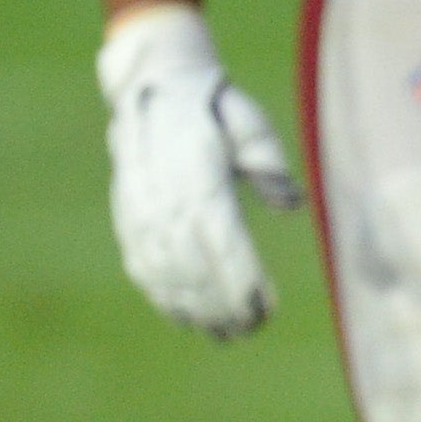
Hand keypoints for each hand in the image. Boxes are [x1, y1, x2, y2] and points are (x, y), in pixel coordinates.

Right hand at [95, 1, 302, 339]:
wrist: (152, 86)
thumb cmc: (214, 107)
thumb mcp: (246, 119)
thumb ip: (266, 158)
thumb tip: (292, 203)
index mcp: (197, 176)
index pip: (222, 240)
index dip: (243, 279)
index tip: (266, 307)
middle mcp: (164, 200)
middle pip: (196, 267)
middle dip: (225, 305)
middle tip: (253, 329)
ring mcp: (141, 213)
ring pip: (168, 275)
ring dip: (197, 310)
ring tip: (228, 334)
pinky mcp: (128, 221)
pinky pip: (144, 269)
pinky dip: (165, 299)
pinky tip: (189, 321)